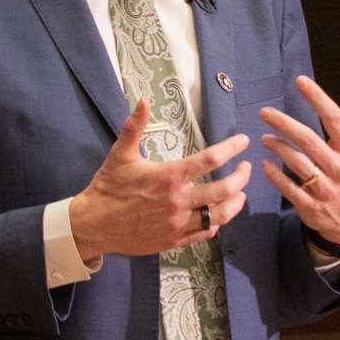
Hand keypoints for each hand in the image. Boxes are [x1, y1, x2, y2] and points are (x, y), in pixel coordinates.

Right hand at [70, 97, 249, 262]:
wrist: (93, 225)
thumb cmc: (108, 187)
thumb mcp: (120, 154)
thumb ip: (135, 126)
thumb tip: (143, 99)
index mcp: (169, 177)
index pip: (209, 160)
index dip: (231, 148)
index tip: (243, 142)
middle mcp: (178, 201)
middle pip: (224, 190)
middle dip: (241, 178)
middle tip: (246, 169)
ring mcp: (178, 224)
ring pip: (219, 215)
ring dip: (235, 203)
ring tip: (240, 193)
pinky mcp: (174, 240)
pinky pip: (205, 233)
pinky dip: (216, 223)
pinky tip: (218, 215)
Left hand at [260, 75, 339, 248]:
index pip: (334, 118)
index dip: (317, 98)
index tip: (299, 80)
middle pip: (309, 141)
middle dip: (285, 124)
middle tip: (265, 112)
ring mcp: (325, 189)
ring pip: (299, 164)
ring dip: (279, 149)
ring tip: (265, 138)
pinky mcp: (311, 207)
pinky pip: (290, 189)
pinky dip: (276, 176)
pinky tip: (265, 164)